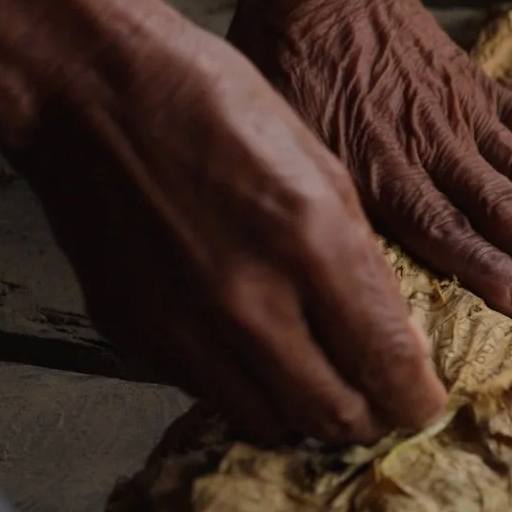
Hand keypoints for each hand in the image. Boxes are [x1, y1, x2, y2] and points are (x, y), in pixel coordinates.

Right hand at [15, 4, 447, 444]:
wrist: (87, 90)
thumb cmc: (212, 103)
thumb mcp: (321, 165)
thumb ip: (359, 260)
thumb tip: (392, 336)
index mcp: (310, 245)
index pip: (386, 365)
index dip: (416, 400)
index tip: (423, 402)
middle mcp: (249, 302)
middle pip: (333, 416)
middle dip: (369, 418)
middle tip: (379, 401)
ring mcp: (185, 327)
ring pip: (270, 421)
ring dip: (304, 411)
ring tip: (318, 379)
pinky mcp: (135, 336)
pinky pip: (208, 391)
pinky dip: (242, 385)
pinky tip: (251, 347)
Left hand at [228, 0, 511, 326]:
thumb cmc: (289, 72)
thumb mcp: (282, 140)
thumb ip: (315, 203)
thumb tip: (324, 276)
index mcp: (378, 166)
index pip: (442, 227)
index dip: (487, 267)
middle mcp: (433, 148)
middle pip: (505, 213)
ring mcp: (467, 121)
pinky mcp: (486, 94)